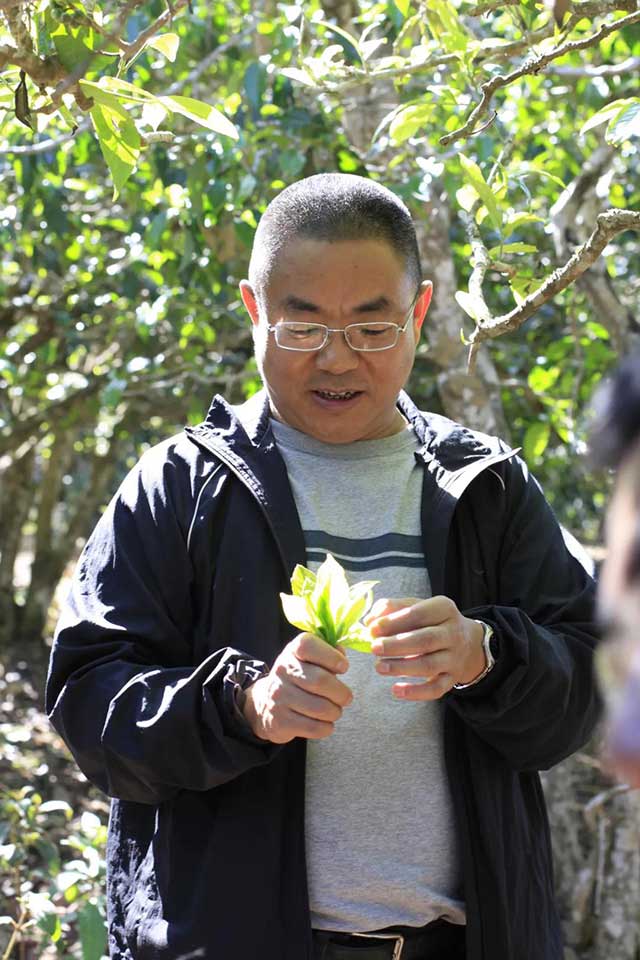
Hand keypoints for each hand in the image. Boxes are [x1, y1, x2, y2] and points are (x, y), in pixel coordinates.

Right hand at [242, 633, 352, 742]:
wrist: (266, 703)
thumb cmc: (299, 678)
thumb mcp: (310, 659)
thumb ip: (329, 652)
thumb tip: (341, 654)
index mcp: (292, 651)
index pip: (309, 646)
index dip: (331, 657)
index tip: (343, 667)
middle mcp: (282, 671)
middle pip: (320, 681)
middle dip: (341, 692)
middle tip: (346, 697)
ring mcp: (279, 696)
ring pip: (320, 708)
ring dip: (335, 712)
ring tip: (334, 710)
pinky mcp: (279, 721)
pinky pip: (313, 728)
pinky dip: (326, 728)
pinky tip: (324, 723)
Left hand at [365, 596, 485, 700]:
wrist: (467, 643)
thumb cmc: (432, 622)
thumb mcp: (417, 607)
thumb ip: (392, 609)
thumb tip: (370, 621)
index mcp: (444, 609)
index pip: (420, 613)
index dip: (395, 621)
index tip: (372, 628)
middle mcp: (453, 633)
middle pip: (425, 640)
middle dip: (397, 645)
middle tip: (374, 648)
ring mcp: (455, 658)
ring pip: (429, 665)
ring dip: (402, 667)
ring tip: (379, 667)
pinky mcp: (452, 678)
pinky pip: (436, 689)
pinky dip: (416, 692)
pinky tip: (396, 690)